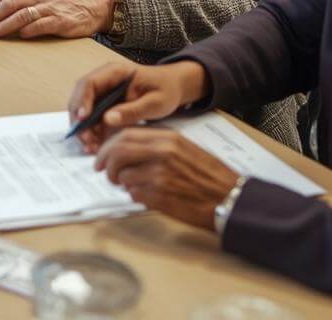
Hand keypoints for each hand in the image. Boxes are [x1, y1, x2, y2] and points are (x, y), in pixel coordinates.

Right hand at [68, 61, 209, 152]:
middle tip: (86, 141)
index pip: (89, 83)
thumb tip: (107, 119)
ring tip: (91, 148)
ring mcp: (103, 92)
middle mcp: (104, 80)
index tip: (84, 120)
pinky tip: (96, 146)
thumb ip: (132, 110)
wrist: (173, 87)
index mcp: (114, 72)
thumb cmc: (166, 90)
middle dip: (79, 120)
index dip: (83, 101)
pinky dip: (92, 132)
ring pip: (84, 110)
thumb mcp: (154, 102)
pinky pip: (93, 118)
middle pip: (80, 98)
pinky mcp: (105, 104)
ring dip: (84, 129)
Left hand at [95, 128, 238, 231]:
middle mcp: (162, 153)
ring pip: (122, 175)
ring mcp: (160, 175)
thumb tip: (128, 148)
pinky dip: (135, 196)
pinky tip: (146, 196)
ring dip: (121, 182)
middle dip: (106, 163)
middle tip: (104, 172)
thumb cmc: (209, 175)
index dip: (108, 146)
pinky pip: (134, 194)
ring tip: (129, 185)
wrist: (229, 197)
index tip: (102, 156)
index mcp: (168, 138)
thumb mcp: (185, 148)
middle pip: (118, 152)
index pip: (126, 135)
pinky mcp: (160, 196)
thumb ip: (158, 145)